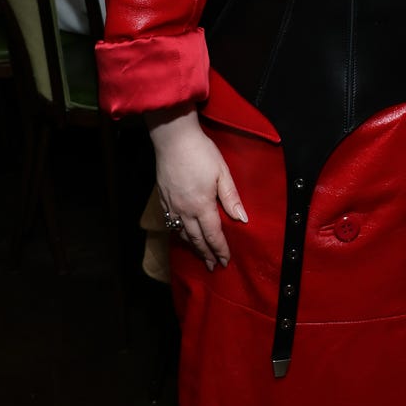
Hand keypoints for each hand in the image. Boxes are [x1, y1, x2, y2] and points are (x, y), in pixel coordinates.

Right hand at [146, 104, 247, 269]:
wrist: (173, 138)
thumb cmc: (201, 152)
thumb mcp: (222, 172)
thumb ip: (231, 197)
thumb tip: (242, 219)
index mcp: (202, 205)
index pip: (213, 235)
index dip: (220, 249)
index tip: (225, 260)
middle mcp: (184, 210)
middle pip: (197, 239)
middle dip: (206, 254)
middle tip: (213, 266)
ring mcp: (171, 206)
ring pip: (182, 234)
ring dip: (192, 247)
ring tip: (200, 256)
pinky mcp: (163, 199)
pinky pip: (171, 224)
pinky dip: (179, 234)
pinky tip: (183, 235)